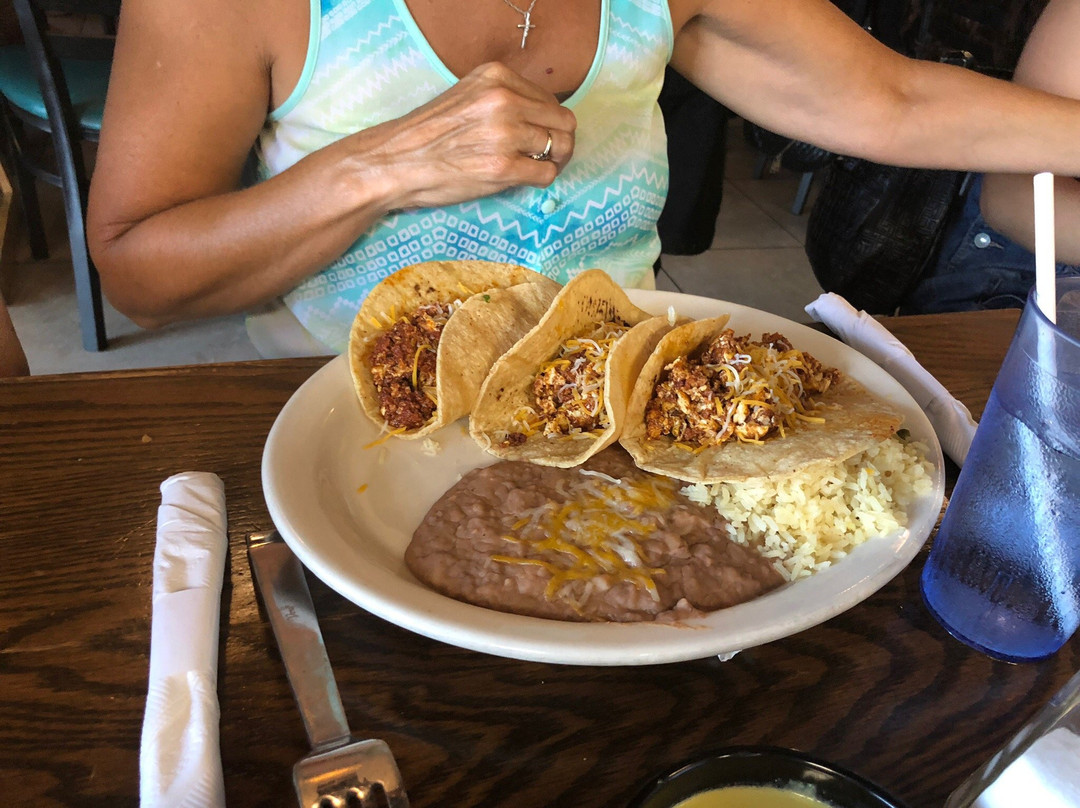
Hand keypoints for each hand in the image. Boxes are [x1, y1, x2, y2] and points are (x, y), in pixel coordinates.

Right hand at [360, 62, 577, 209]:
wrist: (396, 161)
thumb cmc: (427, 134)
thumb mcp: (467, 95)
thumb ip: (504, 98)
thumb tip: (541, 118)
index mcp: (497, 77)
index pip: (551, 99)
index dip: (551, 121)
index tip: (542, 135)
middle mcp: (504, 100)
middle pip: (564, 122)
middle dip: (562, 142)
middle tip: (549, 157)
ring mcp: (505, 134)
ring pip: (561, 148)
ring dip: (554, 162)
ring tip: (535, 168)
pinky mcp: (503, 167)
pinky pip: (546, 174)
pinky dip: (541, 180)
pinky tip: (523, 179)